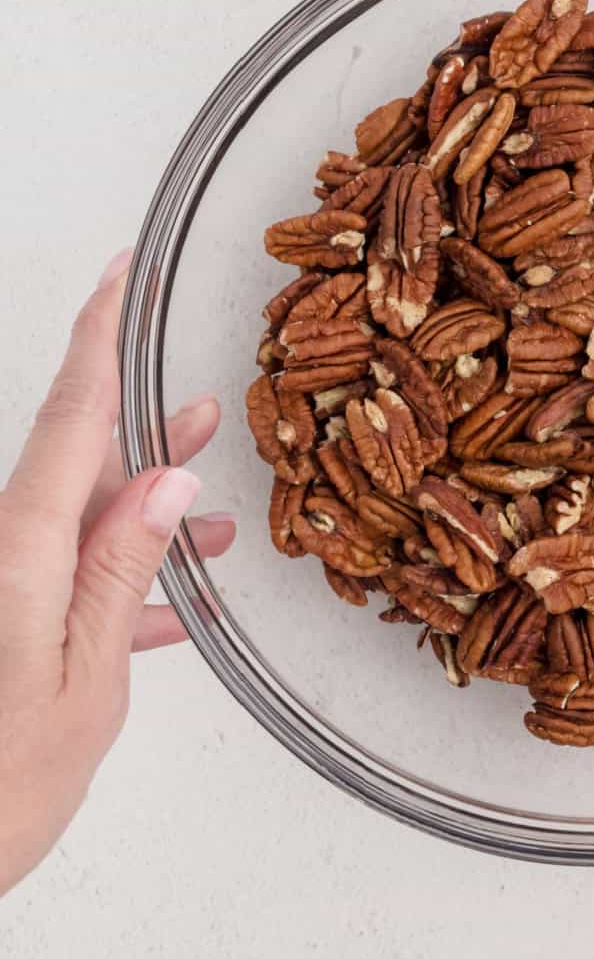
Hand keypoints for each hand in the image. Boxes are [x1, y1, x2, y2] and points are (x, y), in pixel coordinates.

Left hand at [0, 250, 234, 898]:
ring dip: (141, 520)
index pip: (67, 414)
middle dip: (145, 436)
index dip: (96, 337)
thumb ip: (121, 571)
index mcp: (20, 550)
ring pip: (74, 521)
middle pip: (75, 461)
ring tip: (207, 524)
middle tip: (201, 408)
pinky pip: (56, 575)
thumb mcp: (83, 681)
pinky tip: (158, 614)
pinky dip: (110, 583)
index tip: (118, 277)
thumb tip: (164, 480)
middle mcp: (1, 554)